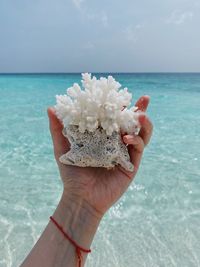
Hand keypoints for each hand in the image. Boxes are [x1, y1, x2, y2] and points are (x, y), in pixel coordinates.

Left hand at [47, 95, 152, 217]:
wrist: (81, 197)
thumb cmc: (72, 173)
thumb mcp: (62, 148)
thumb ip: (58, 129)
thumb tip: (50, 107)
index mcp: (103, 136)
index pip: (113, 117)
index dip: (118, 105)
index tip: (119, 93)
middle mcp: (116, 142)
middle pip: (132, 123)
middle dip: (140, 110)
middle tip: (144, 98)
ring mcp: (125, 153)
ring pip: (141, 134)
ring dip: (144, 123)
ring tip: (140, 115)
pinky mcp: (132, 164)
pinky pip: (139, 149)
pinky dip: (136, 141)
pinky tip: (126, 138)